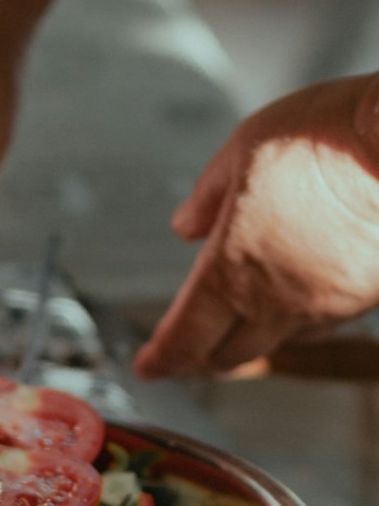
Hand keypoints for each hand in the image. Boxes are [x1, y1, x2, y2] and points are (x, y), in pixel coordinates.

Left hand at [135, 75, 378, 377]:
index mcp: (232, 270)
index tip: (148, 367)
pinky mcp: (363, 298)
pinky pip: (321, 326)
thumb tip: (186, 226)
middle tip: (186, 354)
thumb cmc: (326, 139)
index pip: (185, 336)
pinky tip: (295, 305)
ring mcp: (324, 305)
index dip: (161, 358)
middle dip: (200, 357)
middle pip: (228, 353)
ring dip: (250, 342)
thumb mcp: (242, 149)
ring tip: (235, 333)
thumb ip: (208, 196)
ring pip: (277, 343)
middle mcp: (276, 301)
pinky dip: (296, 324)